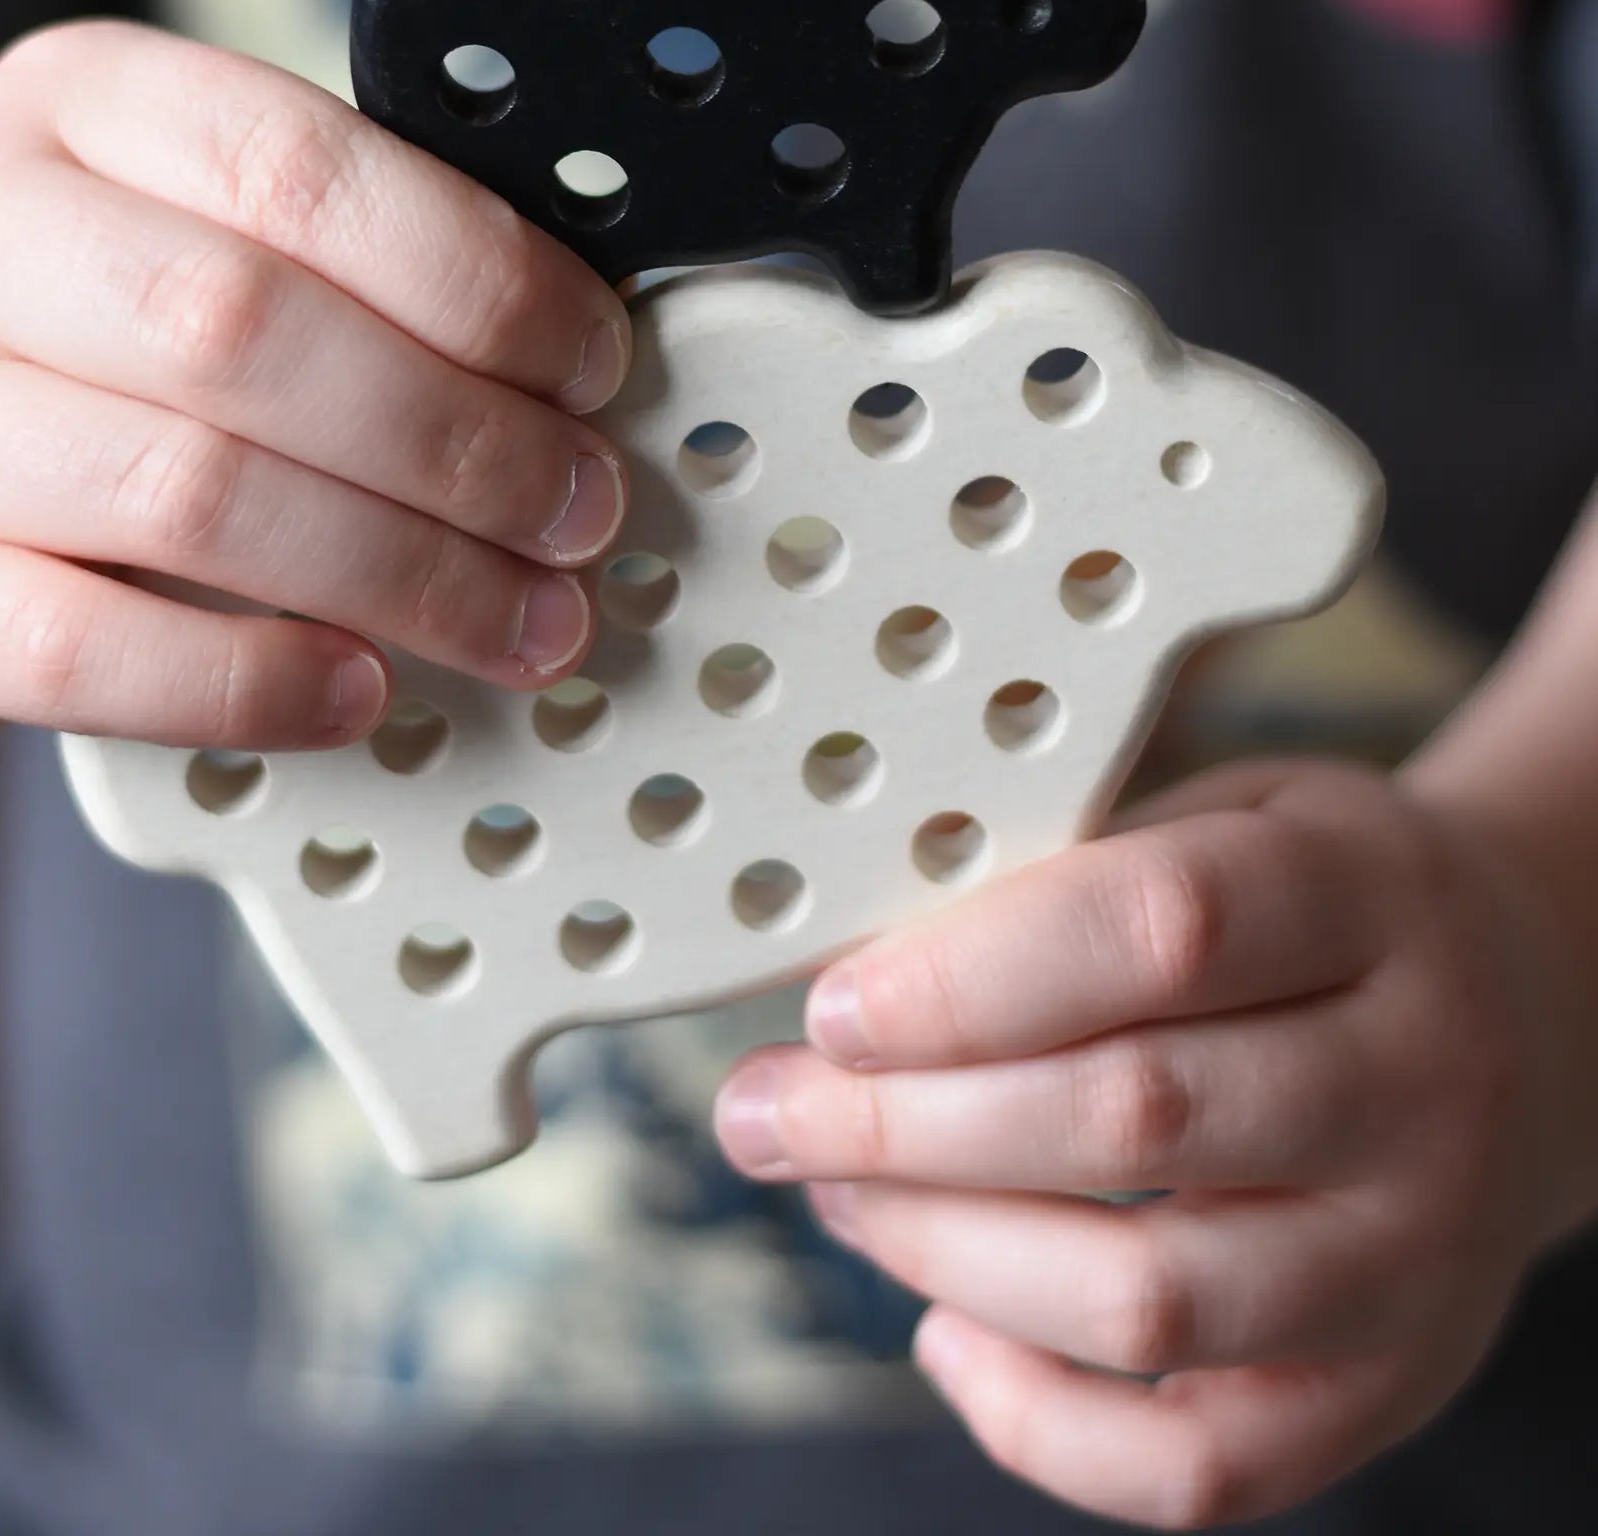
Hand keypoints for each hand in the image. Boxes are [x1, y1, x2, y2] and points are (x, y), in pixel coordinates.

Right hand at [0, 23, 630, 747]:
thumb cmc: (97, 328)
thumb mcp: (198, 224)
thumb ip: (354, 265)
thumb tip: (576, 368)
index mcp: (83, 107)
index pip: (299, 168)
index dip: (478, 277)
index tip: (592, 367)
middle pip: (242, 330)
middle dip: (456, 439)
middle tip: (580, 512)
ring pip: (185, 492)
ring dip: (401, 570)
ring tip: (527, 619)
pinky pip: (83, 653)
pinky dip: (249, 681)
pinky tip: (361, 689)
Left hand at [714, 759, 1597, 1527]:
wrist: (1534, 1012)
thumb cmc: (1316, 904)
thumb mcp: (1225, 819)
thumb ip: (1068, 880)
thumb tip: (851, 986)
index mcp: (1364, 895)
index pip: (1158, 930)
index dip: (968, 977)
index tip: (832, 1007)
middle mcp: (1420, 1080)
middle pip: (1134, 1119)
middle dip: (904, 1125)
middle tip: (768, 1108)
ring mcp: (1415, 1254)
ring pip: (1150, 1301)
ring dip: (943, 1255)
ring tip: (836, 1194)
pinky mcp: (1390, 1386)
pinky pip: (1201, 1470)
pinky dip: (1039, 1424)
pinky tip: (946, 1330)